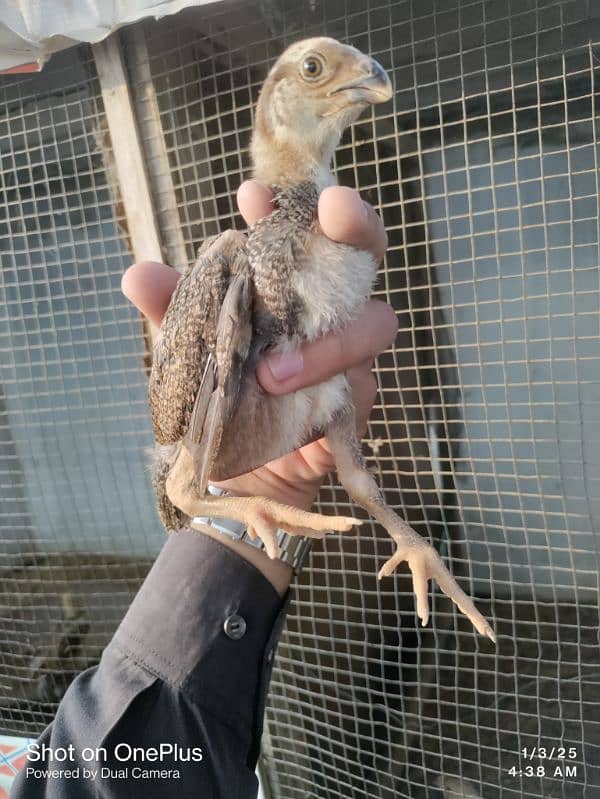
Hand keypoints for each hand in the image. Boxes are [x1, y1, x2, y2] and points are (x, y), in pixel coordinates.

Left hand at [122, 182, 396, 511]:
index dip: (286, 205)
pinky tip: (290, 399)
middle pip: (365, 252)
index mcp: (287, 283)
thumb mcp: (192, 347)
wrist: (239, 463)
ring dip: (326, 342)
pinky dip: (328, 385)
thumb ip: (174, 311)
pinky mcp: (357, 395)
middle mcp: (326, 307)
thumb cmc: (222, 391)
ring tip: (271, 373)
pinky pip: (362, 383)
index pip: (301, 229)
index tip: (251, 194)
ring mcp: (349, 350)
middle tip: (335, 209)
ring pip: (372, 323)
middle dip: (356, 225)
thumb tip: (137, 274)